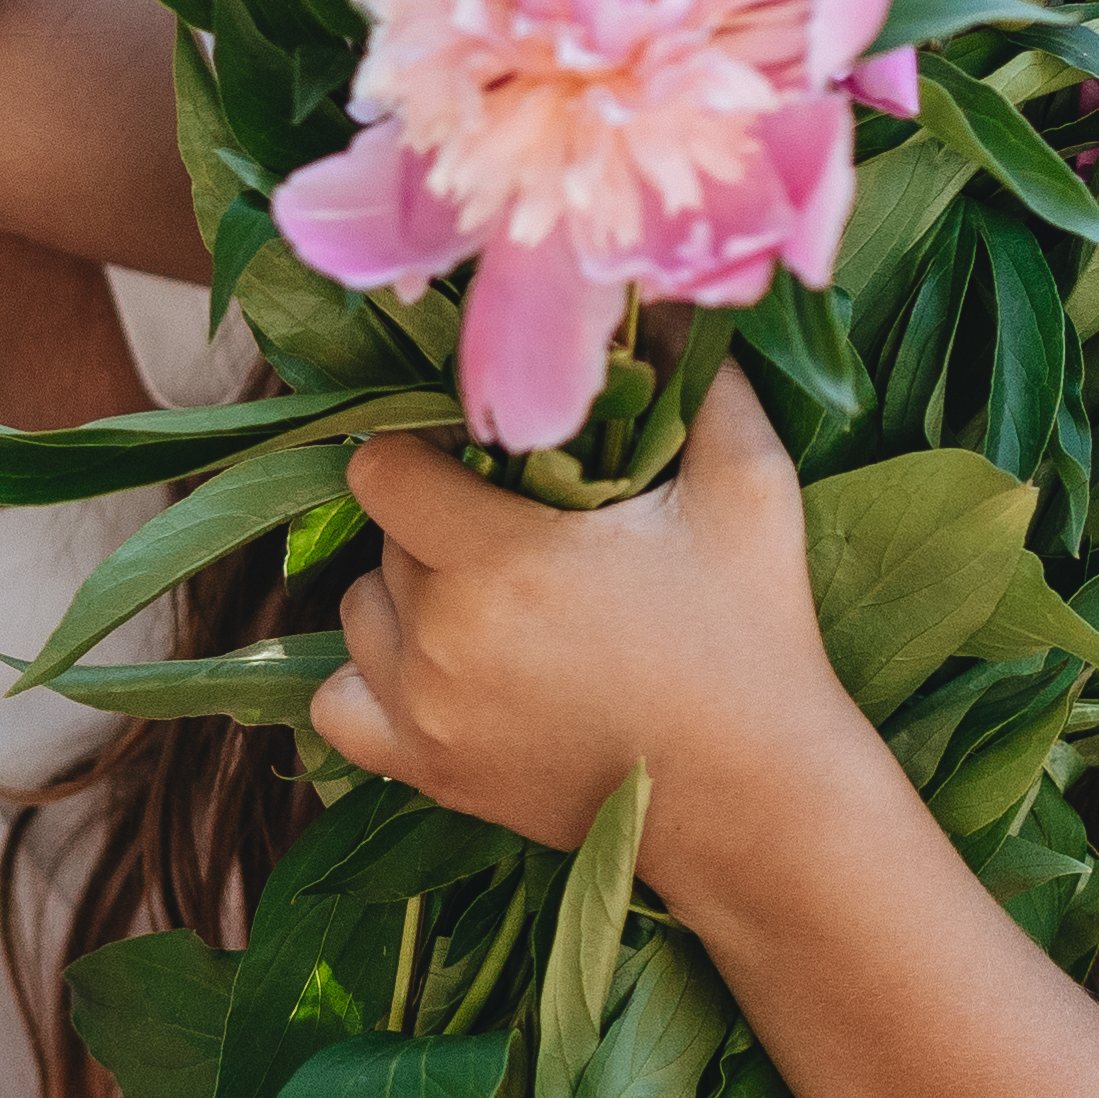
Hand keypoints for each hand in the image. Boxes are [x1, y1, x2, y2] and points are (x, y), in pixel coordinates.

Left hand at [314, 374, 882, 886]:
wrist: (760, 804)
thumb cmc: (757, 637)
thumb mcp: (747, 488)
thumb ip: (699, 379)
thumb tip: (660, 293)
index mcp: (498, 557)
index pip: (380, 468)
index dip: (427, 451)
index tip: (488, 461)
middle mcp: (439, 638)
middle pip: (382, 538)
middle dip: (439, 523)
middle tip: (524, 537)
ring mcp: (425, 715)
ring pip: (358, 613)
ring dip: (407, 596)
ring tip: (494, 603)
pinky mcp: (429, 776)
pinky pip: (338, 708)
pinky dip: (371, 681)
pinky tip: (438, 669)